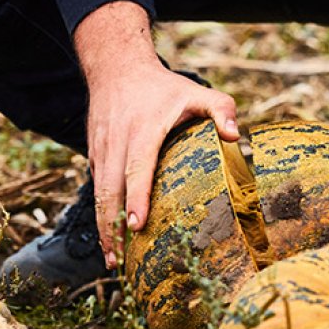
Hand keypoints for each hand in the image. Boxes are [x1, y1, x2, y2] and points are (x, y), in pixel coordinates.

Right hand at [74, 1, 238, 267]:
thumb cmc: (163, 86)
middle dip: (113, 226)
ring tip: (112, 261)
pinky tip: (110, 237)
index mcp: (142, 131)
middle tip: (120, 261)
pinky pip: (95, 188)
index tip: (138, 225)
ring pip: (98, 193)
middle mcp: (116, 143)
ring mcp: (100, 149)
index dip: (136, 197)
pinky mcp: (93, 154)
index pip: (137, 168)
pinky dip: (100, 214)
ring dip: (104, 228)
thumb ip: (221, 109)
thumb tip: (235, 136)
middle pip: (109, 190)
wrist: (116, 67)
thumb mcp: (196, 91)